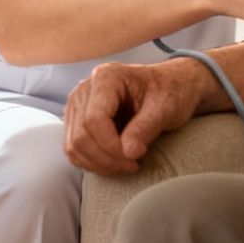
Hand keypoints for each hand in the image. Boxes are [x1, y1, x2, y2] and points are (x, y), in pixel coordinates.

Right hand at [62, 60, 205, 174]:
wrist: (169, 87)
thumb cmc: (169, 91)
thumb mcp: (166, 107)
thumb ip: (145, 128)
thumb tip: (128, 153)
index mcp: (106, 77)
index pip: (94, 119)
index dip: (111, 145)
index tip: (135, 157)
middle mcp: (85, 89)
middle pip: (80, 135)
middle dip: (106, 158)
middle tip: (133, 165)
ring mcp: (78, 105)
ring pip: (73, 145)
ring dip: (98, 163)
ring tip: (126, 164)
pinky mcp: (77, 120)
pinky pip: (74, 149)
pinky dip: (92, 162)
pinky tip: (115, 162)